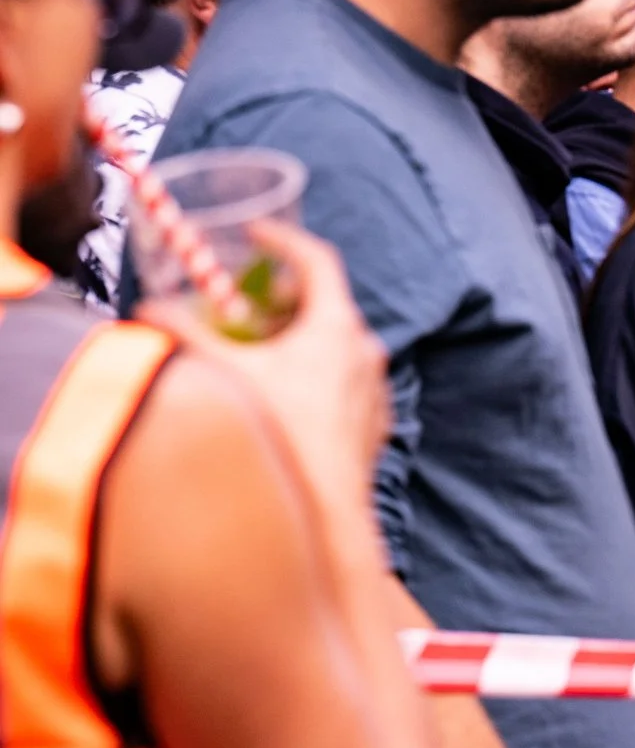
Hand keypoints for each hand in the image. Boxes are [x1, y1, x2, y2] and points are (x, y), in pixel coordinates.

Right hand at [142, 222, 388, 507]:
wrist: (325, 514)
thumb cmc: (278, 437)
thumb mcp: (224, 376)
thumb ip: (184, 336)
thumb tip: (147, 309)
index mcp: (337, 326)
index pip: (317, 260)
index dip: (283, 240)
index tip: (255, 233)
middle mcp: (366, 350)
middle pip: (322, 305)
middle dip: (277, 298)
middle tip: (238, 303)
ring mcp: (374, 388)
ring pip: (331, 346)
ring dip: (291, 340)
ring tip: (249, 352)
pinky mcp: (373, 423)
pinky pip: (339, 383)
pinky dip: (307, 376)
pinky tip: (274, 398)